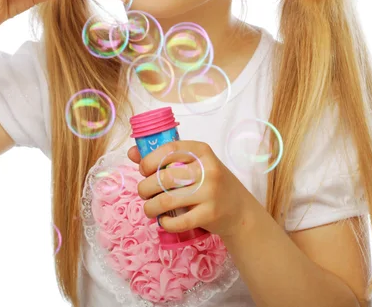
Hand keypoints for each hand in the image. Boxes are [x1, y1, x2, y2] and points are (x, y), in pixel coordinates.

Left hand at [127, 140, 255, 239]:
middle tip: (144, 192)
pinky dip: (165, 223)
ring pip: (167, 200)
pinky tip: (163, 221)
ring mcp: (210, 192)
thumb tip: (132, 152)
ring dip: (150, 207)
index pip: (169, 149)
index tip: (143, 170)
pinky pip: (179, 221)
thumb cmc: (209, 182)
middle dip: (145, 187)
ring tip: (148, 208)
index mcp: (201, 151)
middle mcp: (207, 169)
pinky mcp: (210, 214)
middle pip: (163, 177)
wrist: (239, 209)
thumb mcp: (192, 164)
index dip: (149, 160)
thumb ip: (163, 157)